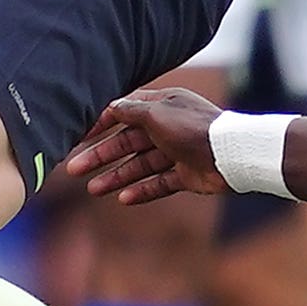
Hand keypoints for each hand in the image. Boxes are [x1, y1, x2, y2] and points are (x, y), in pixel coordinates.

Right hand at [62, 87, 228, 206]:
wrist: (232, 155)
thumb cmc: (193, 128)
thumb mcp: (156, 113)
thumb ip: (130, 111)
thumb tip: (110, 106)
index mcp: (161, 106)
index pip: (125, 112)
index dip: (101, 123)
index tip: (80, 136)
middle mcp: (168, 127)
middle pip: (128, 142)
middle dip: (101, 155)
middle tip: (74, 169)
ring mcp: (177, 152)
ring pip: (140, 165)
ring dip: (117, 176)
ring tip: (93, 189)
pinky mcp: (186, 175)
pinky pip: (158, 183)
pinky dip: (141, 191)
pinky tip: (123, 199)